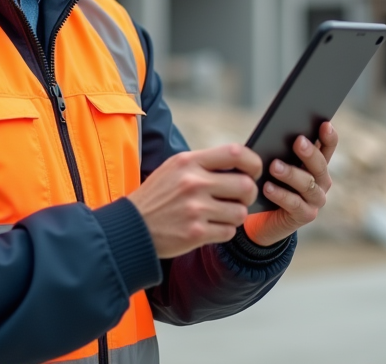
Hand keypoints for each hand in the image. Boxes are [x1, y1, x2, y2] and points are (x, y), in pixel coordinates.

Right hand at [127, 144, 261, 257]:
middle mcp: (193, 183)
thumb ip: (204, 164)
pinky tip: (210, 227)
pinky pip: (229, 232)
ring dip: (235, 215)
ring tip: (221, 214)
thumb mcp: (174, 168)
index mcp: (188, 161)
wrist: (132, 227)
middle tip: (240, 198)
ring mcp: (195, 209)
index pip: (235, 153)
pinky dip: (224, 231)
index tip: (253, 171)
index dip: (252, 162)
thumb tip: (241, 165)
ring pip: (240, 212)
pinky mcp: (196, 233)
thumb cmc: (158, 196)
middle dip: (249, 194)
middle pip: (245, 185)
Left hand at [243, 121, 338, 246]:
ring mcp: (316, 199)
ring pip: (307, 184)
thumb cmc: (269, 180)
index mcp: (317, 164)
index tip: (325, 124)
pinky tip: (267, 188)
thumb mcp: (275, 162)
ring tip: (274, 166)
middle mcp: (321, 181)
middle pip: (319, 165)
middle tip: (297, 141)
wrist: (264, 216)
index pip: (328, 147)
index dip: (329, 136)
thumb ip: (281, 150)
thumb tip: (275, 131)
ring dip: (291, 174)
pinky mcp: (306, 215)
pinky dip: (281, 195)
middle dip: (309, 153)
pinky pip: (294, 204)